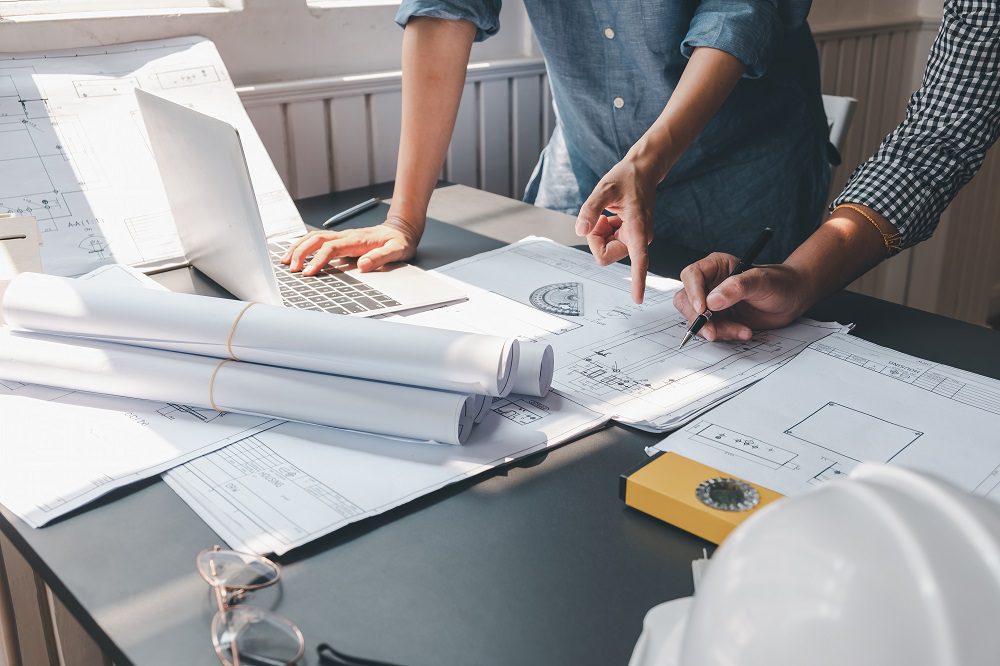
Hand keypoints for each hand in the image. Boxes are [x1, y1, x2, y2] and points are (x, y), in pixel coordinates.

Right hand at [280, 216, 420, 275]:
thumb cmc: (400, 241)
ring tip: (286, 261)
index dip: (318, 259)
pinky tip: (296, 253)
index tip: (308, 272)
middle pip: (316, 239)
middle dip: (301, 252)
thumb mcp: (398, 251)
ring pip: (314, 237)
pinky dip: (304, 245)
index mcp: (357, 240)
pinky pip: (318, 239)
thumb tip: (364, 264)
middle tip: (292, 268)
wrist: (402, 229)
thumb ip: (382, 257)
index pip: (331, 248)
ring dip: (298, 247)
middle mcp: (347, 236)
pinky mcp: (341, 240)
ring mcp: (343, 236)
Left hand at [575, 156, 658, 303]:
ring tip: (609, 214)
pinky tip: (613, 215)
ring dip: (601, 232)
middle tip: (602, 217)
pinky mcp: (631, 237)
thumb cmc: (627, 177)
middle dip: (597, 238)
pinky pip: (609, 242)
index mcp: (639, 230)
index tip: (638, 299)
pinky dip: (604, 229)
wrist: (643, 171)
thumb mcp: (604, 188)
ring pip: (606, 249)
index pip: (639, 260)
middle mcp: (639, 239)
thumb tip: (581, 230)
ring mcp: (635, 239)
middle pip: (606, 254)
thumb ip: (590, 209)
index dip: (637, 280)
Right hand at [673, 252, 812, 341]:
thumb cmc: (780, 283)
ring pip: (696, 319)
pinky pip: (711, 330)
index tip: (702, 309)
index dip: (692, 292)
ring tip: (741, 331)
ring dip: (715, 330)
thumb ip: (737, 288)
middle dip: (698, 318)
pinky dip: (726, 335)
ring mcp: (713, 303)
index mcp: (716, 266)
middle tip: (713, 332)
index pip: (691, 275)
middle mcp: (710, 284)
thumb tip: (712, 301)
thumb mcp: (761, 281)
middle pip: (686, 300)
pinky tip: (745, 332)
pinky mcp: (719, 319)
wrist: (793, 300)